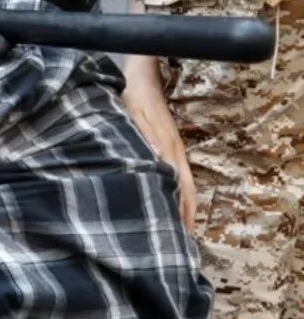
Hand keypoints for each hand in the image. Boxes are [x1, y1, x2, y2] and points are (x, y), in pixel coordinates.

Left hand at [121, 56, 195, 229]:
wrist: (142, 73)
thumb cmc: (133, 94)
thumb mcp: (132, 112)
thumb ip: (143, 134)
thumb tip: (157, 159)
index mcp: (167, 147)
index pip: (180, 187)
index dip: (182, 212)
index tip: (180, 236)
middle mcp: (173, 151)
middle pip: (185, 191)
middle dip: (185, 217)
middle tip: (182, 245)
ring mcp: (171, 149)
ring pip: (182, 185)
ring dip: (183, 208)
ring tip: (180, 233)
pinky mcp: (166, 145)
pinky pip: (176, 176)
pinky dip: (178, 194)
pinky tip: (171, 204)